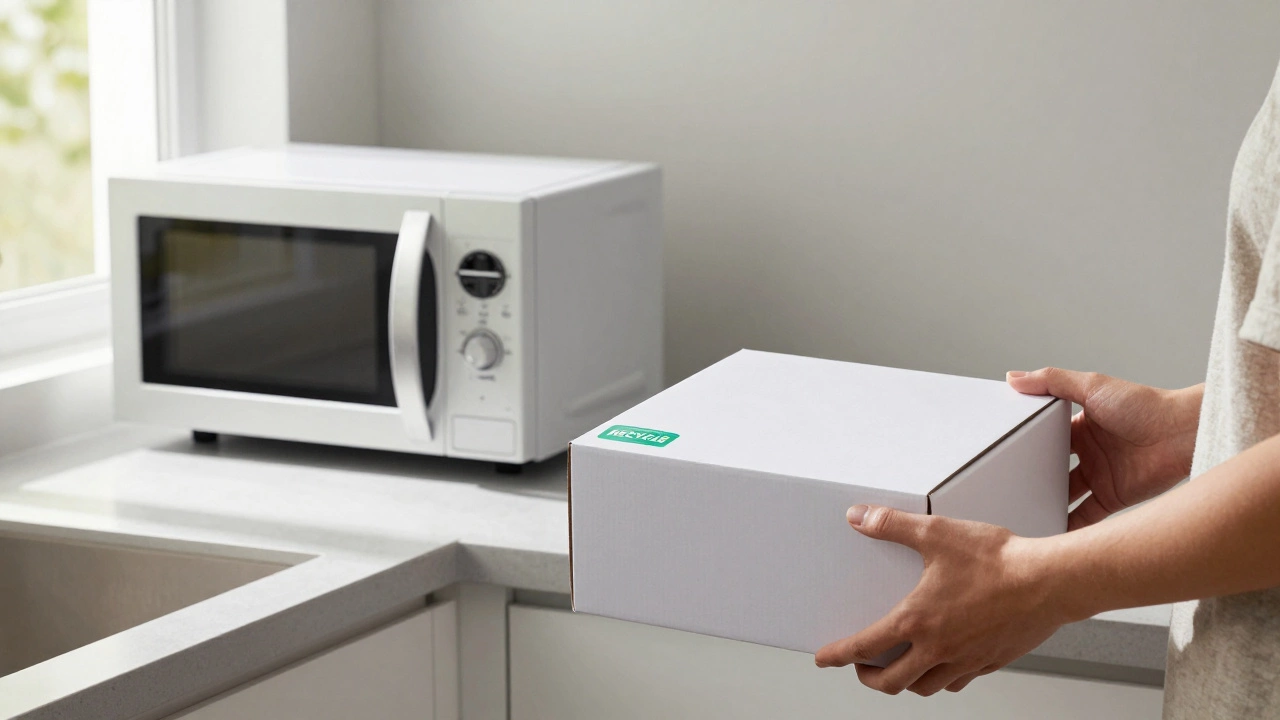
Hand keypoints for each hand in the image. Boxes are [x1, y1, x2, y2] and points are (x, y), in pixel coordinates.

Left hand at [814, 505, 1066, 695]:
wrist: (1051, 581)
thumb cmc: (999, 560)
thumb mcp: (936, 533)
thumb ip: (892, 525)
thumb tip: (860, 517)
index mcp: (917, 622)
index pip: (864, 647)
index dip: (838, 655)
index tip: (824, 659)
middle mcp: (939, 649)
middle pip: (892, 683)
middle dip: (868, 678)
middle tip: (860, 669)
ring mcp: (967, 660)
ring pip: (926, 687)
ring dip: (905, 682)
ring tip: (899, 669)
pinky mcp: (992, 661)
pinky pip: (959, 681)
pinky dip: (942, 678)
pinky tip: (944, 664)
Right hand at [1007, 368, 1200, 529]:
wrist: (1184, 434)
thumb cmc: (1146, 405)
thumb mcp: (1092, 385)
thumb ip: (1052, 381)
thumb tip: (1014, 377)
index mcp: (1081, 425)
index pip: (1045, 436)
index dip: (1025, 444)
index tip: (1002, 451)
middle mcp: (1089, 452)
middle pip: (1051, 468)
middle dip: (1032, 477)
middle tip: (1005, 486)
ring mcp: (1100, 476)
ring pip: (1064, 493)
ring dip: (1047, 502)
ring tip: (1021, 510)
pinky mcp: (1113, 497)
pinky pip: (1085, 515)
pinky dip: (1069, 524)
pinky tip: (1050, 531)